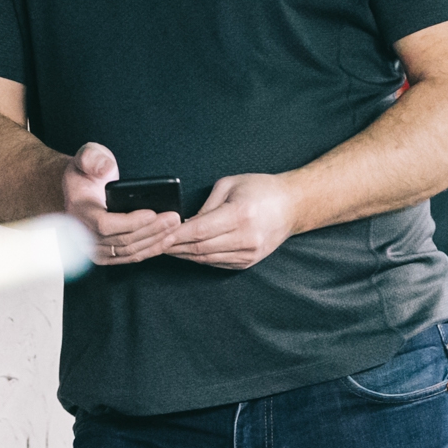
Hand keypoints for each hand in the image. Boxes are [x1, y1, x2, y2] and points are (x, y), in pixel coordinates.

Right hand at [61, 142, 180, 265]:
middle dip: (151, 230)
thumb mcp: (87, 155)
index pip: (104, 224)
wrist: (80, 189)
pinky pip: (129, 256)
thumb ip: (93, 158)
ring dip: (154, 241)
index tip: (152, 213)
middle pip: (122, 240)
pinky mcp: (106, 255)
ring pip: (128, 251)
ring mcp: (94, 248)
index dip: (130, 222)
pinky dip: (149, 250)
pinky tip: (166, 240)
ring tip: (174, 228)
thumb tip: (105, 169)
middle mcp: (83, 234)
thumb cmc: (87, 171)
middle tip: (173, 218)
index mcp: (79, 210)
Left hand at [163, 173, 296, 269]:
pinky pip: (216, 263)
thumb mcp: (230, 184)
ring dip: (184, 255)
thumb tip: (185, 224)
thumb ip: (205, 206)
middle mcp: (245, 238)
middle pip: (199, 248)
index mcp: (240, 215)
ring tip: (166, 248)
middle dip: (174, 247)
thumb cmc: (261, 188)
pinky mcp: (248, 262)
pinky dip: (199, 258)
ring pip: (206, 259)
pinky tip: (187, 251)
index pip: (198, 231)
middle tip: (155, 243)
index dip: (175, 236)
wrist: (292, 206)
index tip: (157, 236)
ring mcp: (248, 254)